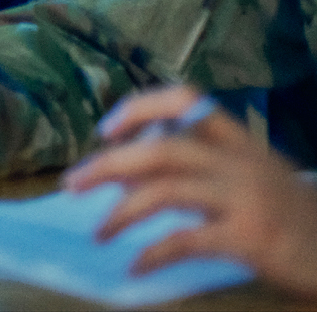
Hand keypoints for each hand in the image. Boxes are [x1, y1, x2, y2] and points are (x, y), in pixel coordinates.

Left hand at [63, 85, 316, 292]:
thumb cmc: (294, 219)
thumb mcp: (253, 180)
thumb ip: (202, 169)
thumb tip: (129, 175)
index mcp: (241, 143)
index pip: (187, 100)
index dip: (141, 107)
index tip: (108, 129)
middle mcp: (240, 163)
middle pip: (161, 149)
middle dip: (108, 165)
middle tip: (72, 184)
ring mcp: (245, 198)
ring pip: (165, 191)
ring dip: (121, 212)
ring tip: (98, 233)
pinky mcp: (249, 237)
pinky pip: (186, 240)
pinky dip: (153, 253)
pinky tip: (135, 267)